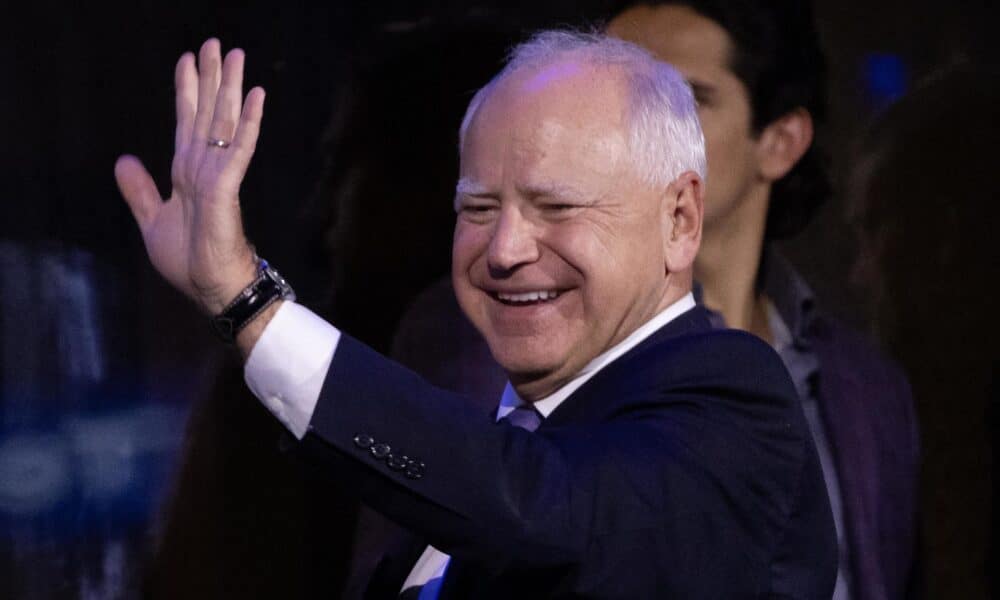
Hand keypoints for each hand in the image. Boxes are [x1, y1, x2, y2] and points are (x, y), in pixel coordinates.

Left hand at [115, 39, 263, 314]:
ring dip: (231, 88)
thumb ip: (140, 190)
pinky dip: (247, 122)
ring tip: (236, 56)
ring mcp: (218, 175)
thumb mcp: (152, 222)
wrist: (212, 288)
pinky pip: (239, 148)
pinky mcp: (228, 187)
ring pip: (224, 122)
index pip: (187, 123)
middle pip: (207, 113)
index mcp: (186, 172)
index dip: (187, 90)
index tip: (188, 60)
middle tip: (216, 43)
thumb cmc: (190, 262)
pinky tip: (255, 96)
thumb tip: (124, 159)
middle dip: (211, 78)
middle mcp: (203, 167)